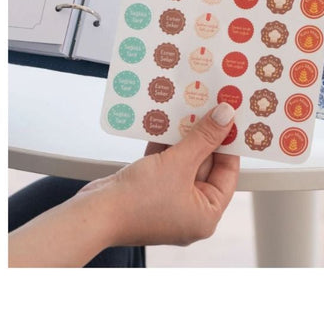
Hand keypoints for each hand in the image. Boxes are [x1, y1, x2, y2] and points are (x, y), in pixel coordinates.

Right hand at [79, 102, 239, 247]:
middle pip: (205, 165)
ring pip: (183, 162)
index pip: (227, 173)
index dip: (229, 144)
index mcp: (205, 216)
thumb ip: (204, 138)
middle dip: (205, 136)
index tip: (230, 118)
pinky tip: (167, 122)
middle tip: (210, 108)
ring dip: (184, 137)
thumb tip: (225, 117)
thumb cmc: (136, 203)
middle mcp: (189, 211)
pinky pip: (165, 164)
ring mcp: (168, 202)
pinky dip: (166, 146)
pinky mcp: (149, 192)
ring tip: (190, 109)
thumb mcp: (178, 164)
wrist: (93, 213)